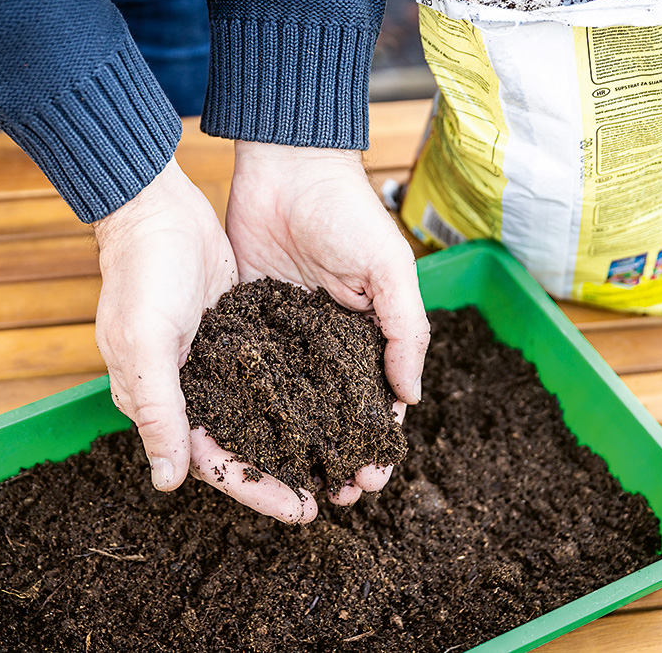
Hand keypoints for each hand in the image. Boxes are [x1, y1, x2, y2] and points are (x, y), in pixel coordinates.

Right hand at [93, 158, 315, 523]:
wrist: (156, 208)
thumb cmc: (142, 273)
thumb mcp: (146, 343)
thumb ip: (158, 411)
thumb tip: (167, 483)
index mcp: (161, 402)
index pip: (213, 462)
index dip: (256, 490)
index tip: (301, 510)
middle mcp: (190, 390)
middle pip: (243, 445)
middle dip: (287, 473)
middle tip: (335, 492)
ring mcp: (217, 363)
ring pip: (263, 415)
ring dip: (299, 438)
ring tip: (342, 457)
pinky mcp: (240, 335)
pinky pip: (274, 376)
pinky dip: (301, 394)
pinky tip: (335, 405)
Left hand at [225, 141, 430, 505]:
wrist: (285, 165)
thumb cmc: (346, 211)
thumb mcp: (389, 269)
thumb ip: (405, 330)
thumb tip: (411, 396)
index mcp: (371, 331)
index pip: (380, 399)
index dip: (378, 441)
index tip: (371, 479)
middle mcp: (331, 341)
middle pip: (336, 412)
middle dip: (338, 454)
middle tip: (332, 495)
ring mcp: (289, 335)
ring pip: (295, 402)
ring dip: (297, 443)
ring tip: (292, 481)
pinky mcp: (250, 321)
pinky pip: (254, 373)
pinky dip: (255, 407)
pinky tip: (250, 439)